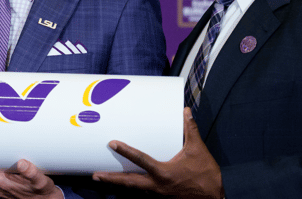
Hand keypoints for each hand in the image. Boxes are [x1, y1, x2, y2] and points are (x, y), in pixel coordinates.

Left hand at [92, 107, 222, 198]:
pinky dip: (131, 188)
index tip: (112, 143)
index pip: (140, 160)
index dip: (125, 151)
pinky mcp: (160, 198)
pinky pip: (142, 192)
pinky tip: (125, 184)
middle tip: (94, 174)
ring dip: (118, 184)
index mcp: (163, 173)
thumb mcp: (198, 151)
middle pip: (128, 183)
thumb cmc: (206, 177)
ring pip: (133, 189)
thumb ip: (190, 130)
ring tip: (102, 178)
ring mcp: (157, 194)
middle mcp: (156, 186)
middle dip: (110, 179)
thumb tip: (185, 112)